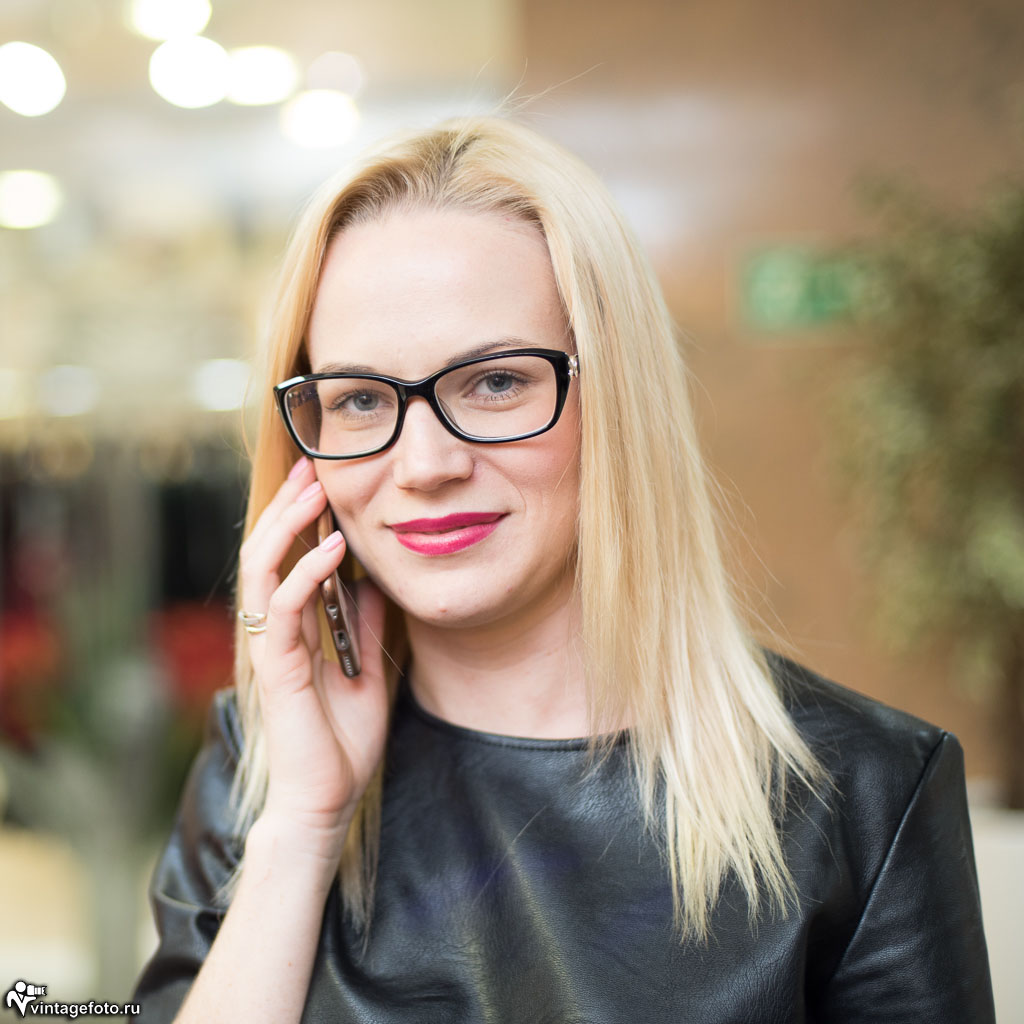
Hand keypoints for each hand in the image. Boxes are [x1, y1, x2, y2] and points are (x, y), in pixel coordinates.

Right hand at [238, 457, 389, 858]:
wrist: (326, 801)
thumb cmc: (342, 741)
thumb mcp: (367, 665)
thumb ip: (364, 621)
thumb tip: (375, 576)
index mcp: (293, 628)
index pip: (286, 558)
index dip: (298, 518)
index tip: (320, 479)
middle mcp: (275, 631)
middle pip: (266, 552)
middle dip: (286, 507)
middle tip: (310, 465)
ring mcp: (272, 648)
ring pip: (262, 570)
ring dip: (288, 526)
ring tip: (314, 489)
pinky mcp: (278, 669)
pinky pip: (284, 610)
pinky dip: (307, 574)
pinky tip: (335, 547)